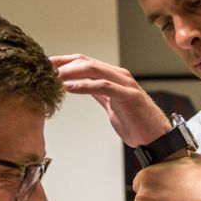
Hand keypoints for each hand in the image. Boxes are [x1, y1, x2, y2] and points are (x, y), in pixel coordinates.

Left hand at [51, 54, 171, 146]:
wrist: (157, 139)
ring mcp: (125, 84)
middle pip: (86, 62)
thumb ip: (98, 93)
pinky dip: (85, 86)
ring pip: (94, 70)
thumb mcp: (111, 105)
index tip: (44, 66)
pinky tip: (70, 88)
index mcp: (114, 76)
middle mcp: (119, 76)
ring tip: (53, 78)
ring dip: (71, 72)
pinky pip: (104, 87)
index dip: (64, 62)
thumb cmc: (136, 123)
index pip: (84, 62)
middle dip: (63, 64)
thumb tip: (79, 86)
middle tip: (43, 70)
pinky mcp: (129, 97)